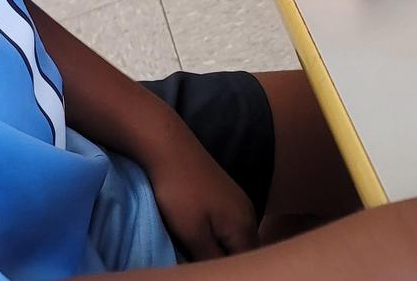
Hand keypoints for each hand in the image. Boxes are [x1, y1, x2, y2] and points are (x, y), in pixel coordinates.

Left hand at [145, 136, 259, 260]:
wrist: (169, 147)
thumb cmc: (181, 193)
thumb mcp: (193, 233)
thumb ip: (211, 258)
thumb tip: (222, 270)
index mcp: (244, 226)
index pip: (247, 262)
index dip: (232, 272)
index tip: (210, 270)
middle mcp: (247, 214)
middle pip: (244, 251)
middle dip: (228, 262)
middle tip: (205, 266)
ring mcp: (236, 203)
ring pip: (235, 238)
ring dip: (222, 250)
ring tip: (200, 256)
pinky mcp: (223, 196)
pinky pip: (227, 226)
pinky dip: (217, 237)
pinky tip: (201, 239)